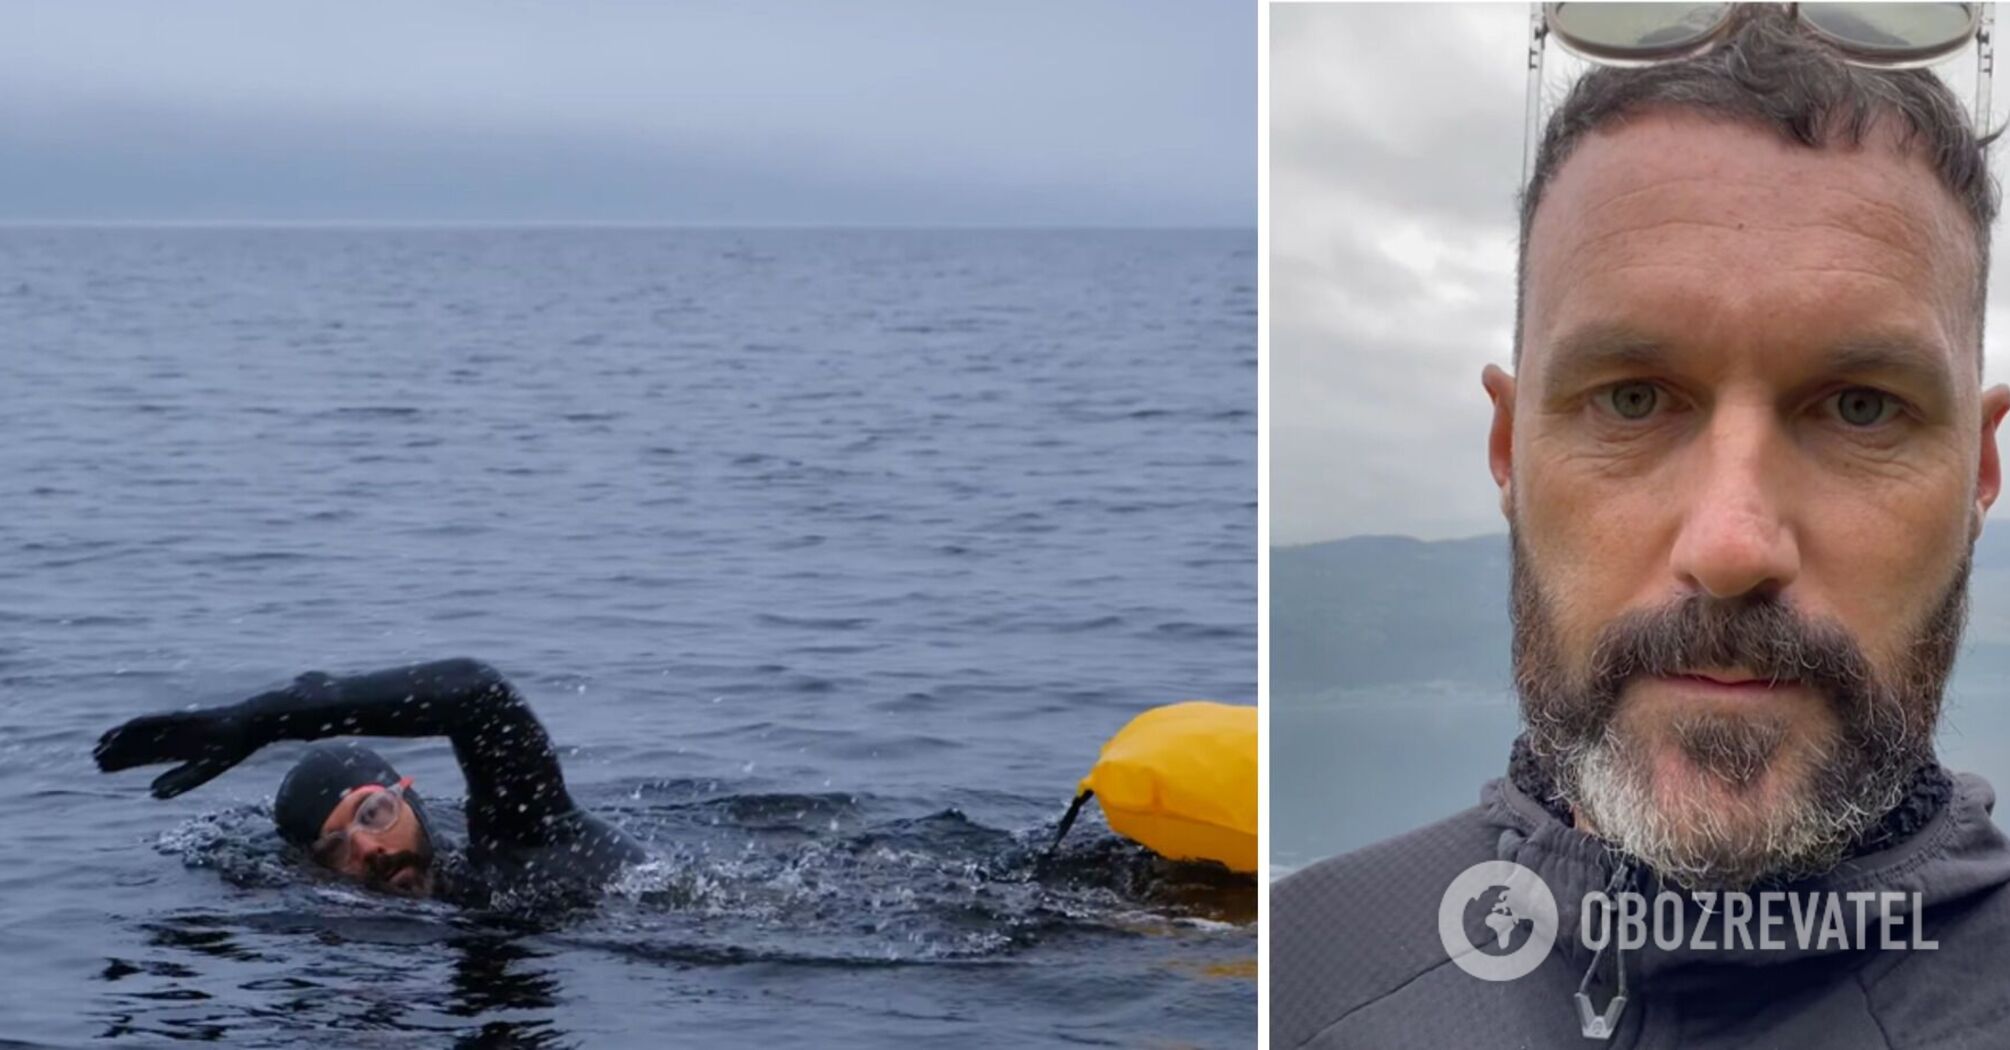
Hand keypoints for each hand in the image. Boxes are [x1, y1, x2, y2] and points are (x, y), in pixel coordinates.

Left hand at [94, 706, 253, 798]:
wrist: (247, 728)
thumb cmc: (229, 750)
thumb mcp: (202, 771)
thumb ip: (178, 781)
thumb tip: (151, 793)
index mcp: (175, 751)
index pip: (141, 757)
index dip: (121, 762)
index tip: (101, 768)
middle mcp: (169, 738)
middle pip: (136, 745)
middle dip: (116, 753)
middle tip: (94, 759)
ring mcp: (172, 726)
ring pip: (139, 734)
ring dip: (119, 739)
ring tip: (99, 746)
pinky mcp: (178, 717)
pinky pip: (152, 722)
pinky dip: (135, 727)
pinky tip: (120, 732)